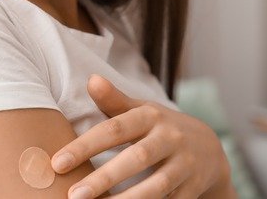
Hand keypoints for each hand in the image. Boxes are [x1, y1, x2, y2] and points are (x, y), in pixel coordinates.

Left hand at [51, 75, 233, 197]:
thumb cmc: (160, 129)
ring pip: (157, 185)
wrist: (210, 150)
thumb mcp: (141, 111)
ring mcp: (184, 165)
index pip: (115, 128)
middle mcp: (170, 138)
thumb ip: (114, 100)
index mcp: (151, 116)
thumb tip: (91, 80)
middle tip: (73, 196)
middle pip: (137, 157)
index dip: (86, 146)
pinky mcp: (192, 189)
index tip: (57, 163)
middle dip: (105, 177)